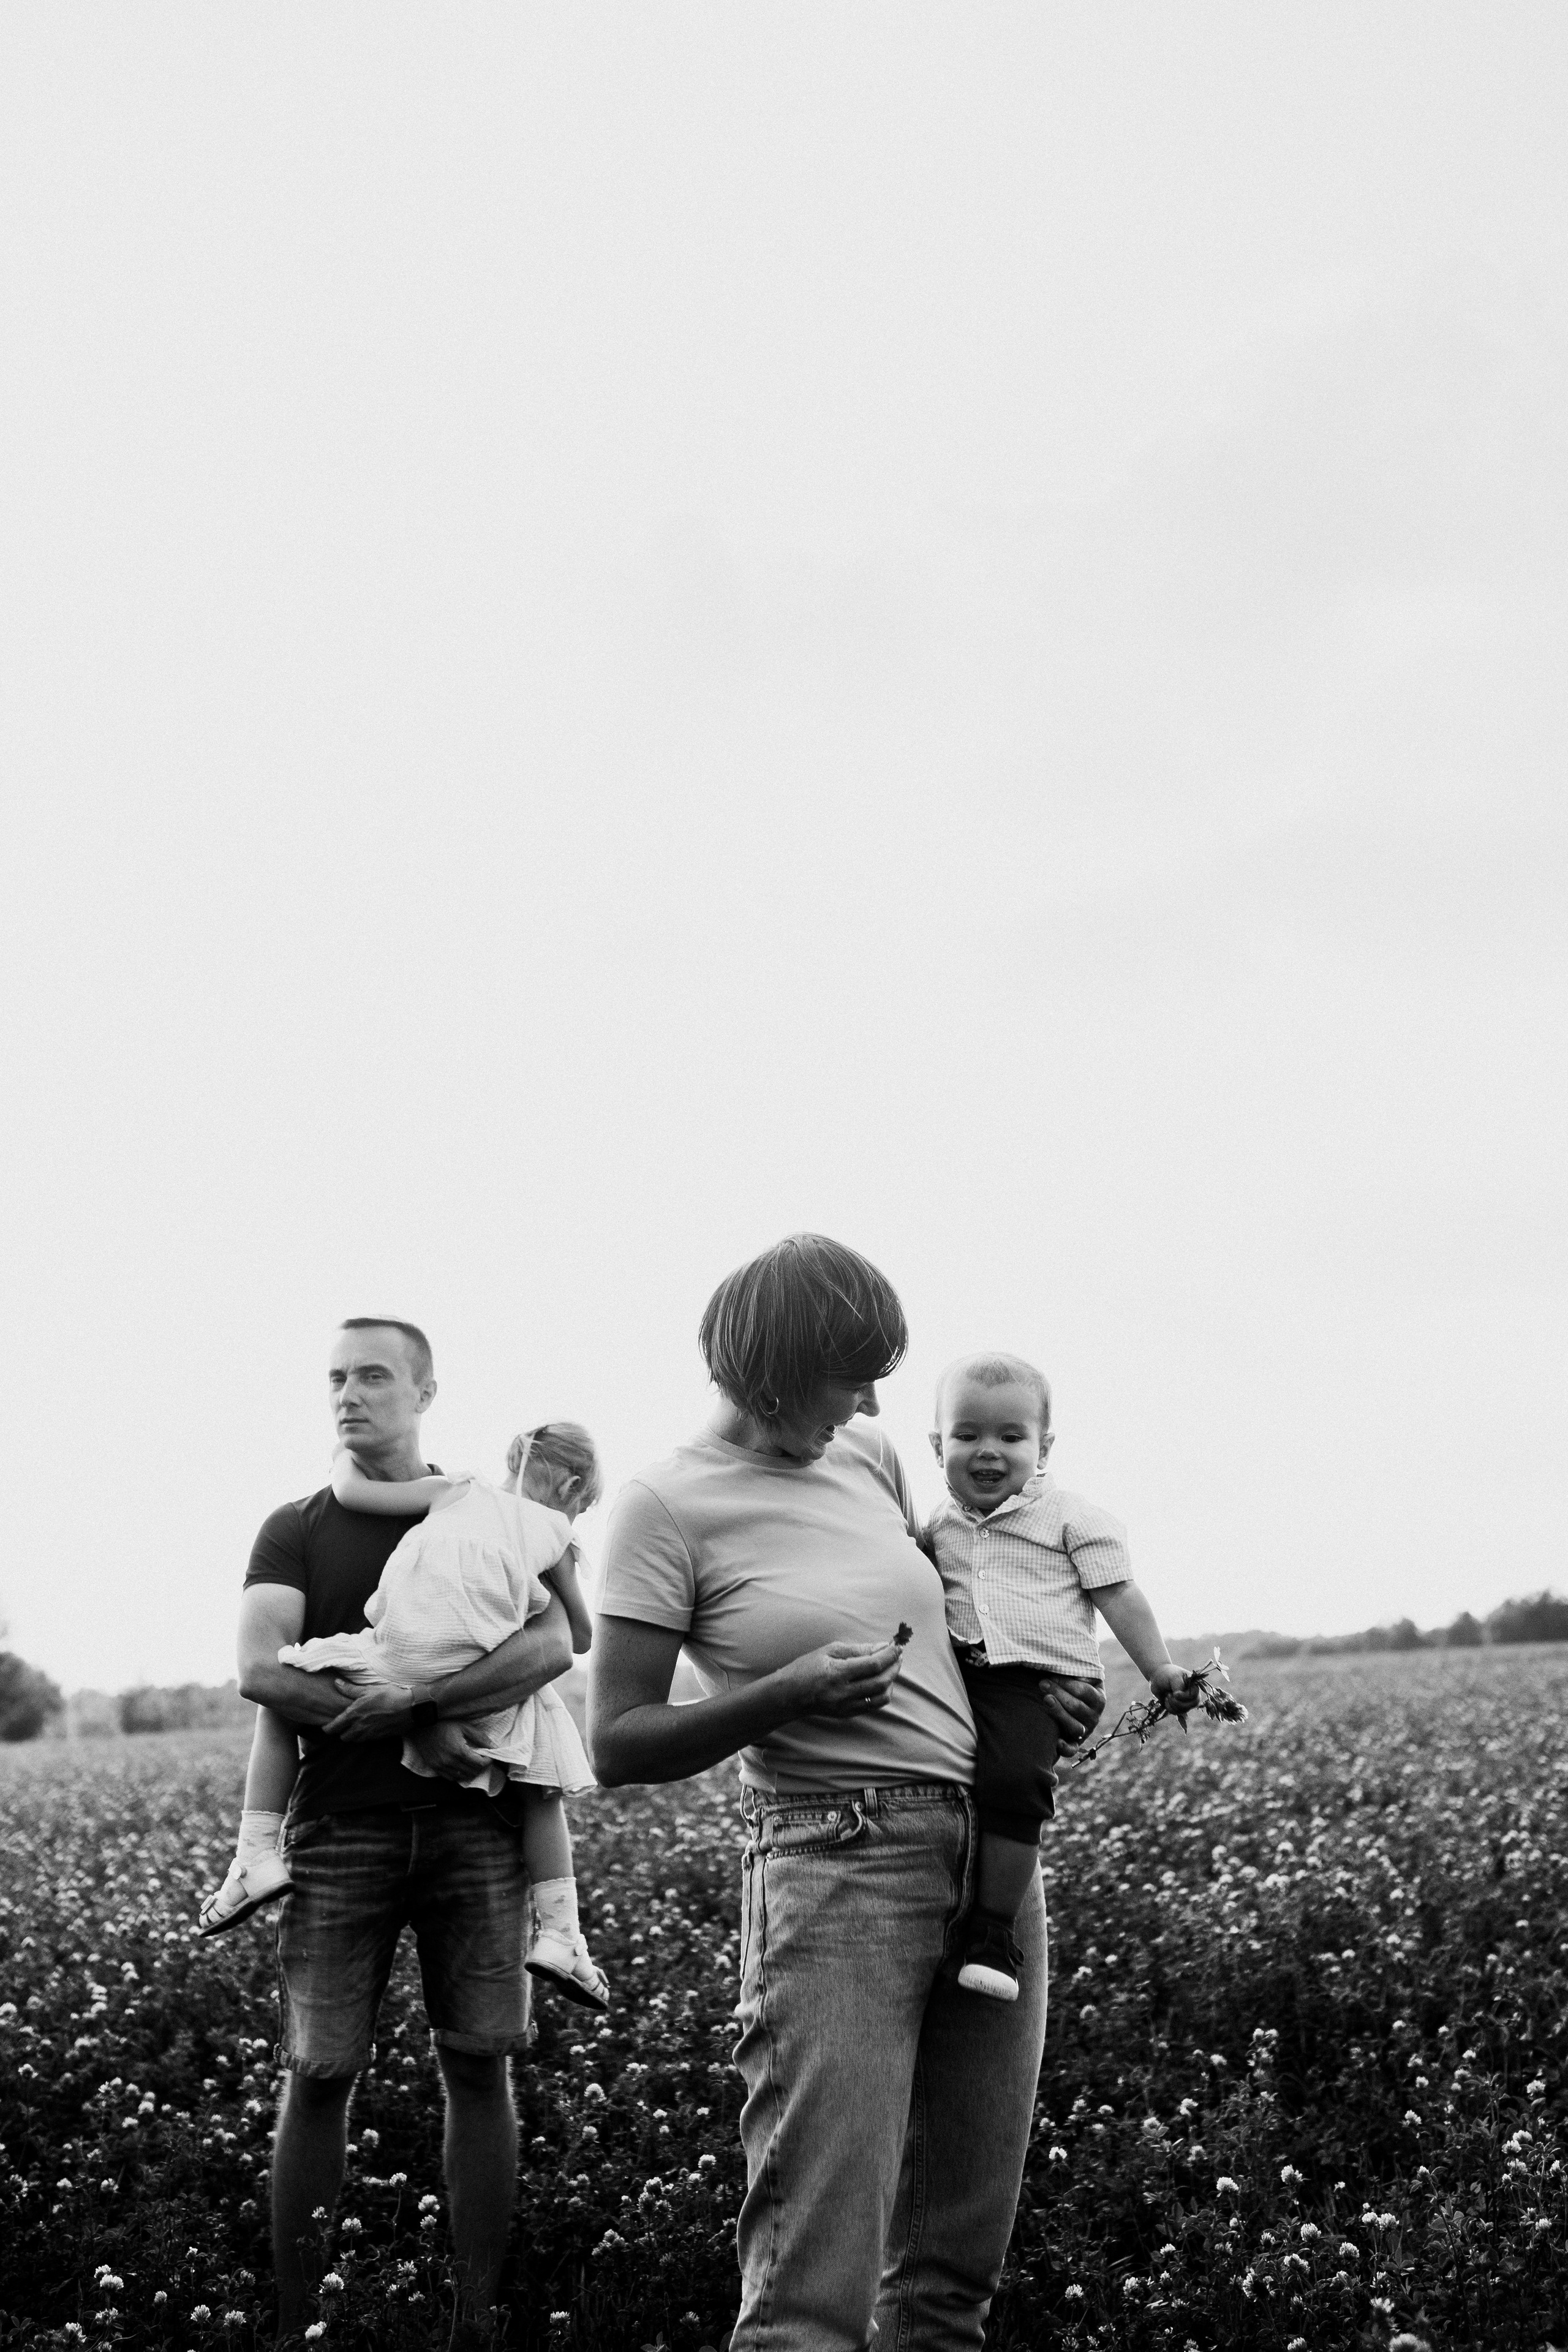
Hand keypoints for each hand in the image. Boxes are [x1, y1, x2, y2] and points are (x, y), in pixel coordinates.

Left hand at [321, 1680, 414, 1739]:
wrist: (410, 1708)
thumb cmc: (389, 1696)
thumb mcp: (368, 1689)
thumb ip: (350, 1689)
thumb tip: (336, 1683)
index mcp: (354, 1715)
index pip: (333, 1727)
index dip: (327, 1728)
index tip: (325, 1726)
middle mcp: (359, 1727)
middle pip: (343, 1737)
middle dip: (341, 1732)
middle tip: (342, 1725)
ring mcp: (370, 1735)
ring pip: (354, 1740)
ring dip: (352, 1735)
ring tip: (355, 1727)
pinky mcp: (379, 1738)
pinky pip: (366, 1741)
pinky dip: (364, 1737)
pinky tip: (368, 1728)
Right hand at [415, 1719, 493, 1780]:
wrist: (421, 1726)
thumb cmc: (443, 1724)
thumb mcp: (463, 1726)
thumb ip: (480, 1737)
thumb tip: (493, 1746)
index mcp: (459, 1751)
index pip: (479, 1764)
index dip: (488, 1761)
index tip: (489, 1756)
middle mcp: (450, 1762)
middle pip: (472, 1772)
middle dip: (481, 1767)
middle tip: (482, 1759)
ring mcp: (442, 1767)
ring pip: (462, 1777)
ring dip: (471, 1772)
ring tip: (472, 1764)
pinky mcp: (435, 1768)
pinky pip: (451, 1778)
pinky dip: (459, 1775)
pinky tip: (461, 1768)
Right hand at [780, 1640, 903, 1720]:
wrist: (790, 1695)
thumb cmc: (807, 1667)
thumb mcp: (829, 1651)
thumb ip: (857, 1649)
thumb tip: (882, 1646)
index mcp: (837, 1673)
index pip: (873, 1664)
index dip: (889, 1654)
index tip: (897, 1646)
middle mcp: (843, 1693)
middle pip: (881, 1681)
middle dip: (894, 1666)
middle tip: (898, 1655)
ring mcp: (846, 1706)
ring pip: (881, 1697)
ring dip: (891, 1681)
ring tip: (891, 1667)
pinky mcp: (848, 1714)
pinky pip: (873, 1705)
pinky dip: (882, 1692)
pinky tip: (881, 1680)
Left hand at [1037, 1674, 1106, 1745]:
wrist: (1069, 1703)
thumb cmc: (1072, 1685)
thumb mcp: (1080, 1676)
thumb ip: (1079, 1671)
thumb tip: (1072, 1670)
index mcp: (1098, 1699)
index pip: (1084, 1691)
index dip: (1066, 1683)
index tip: (1050, 1674)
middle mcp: (1094, 1717)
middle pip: (1077, 1707)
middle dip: (1058, 1693)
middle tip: (1042, 1683)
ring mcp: (1085, 1731)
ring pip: (1074, 1727)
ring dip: (1059, 1713)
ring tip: (1046, 1699)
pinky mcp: (1074, 1743)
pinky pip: (1072, 1749)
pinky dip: (1065, 1748)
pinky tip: (1056, 1741)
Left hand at [1149, 1662, 1196, 1713]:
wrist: (1157, 1676)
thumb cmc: (1167, 1674)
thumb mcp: (1174, 1677)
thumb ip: (1179, 1687)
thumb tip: (1178, 1697)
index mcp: (1194, 1685)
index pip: (1194, 1696)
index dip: (1184, 1697)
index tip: (1175, 1694)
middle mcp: (1192, 1695)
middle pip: (1191, 1705)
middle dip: (1178, 1703)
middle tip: (1169, 1694)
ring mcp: (1186, 1702)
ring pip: (1183, 1710)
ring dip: (1172, 1704)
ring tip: (1167, 1694)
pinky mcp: (1178, 1706)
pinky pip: (1176, 1712)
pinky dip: (1169, 1707)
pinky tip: (1166, 1699)